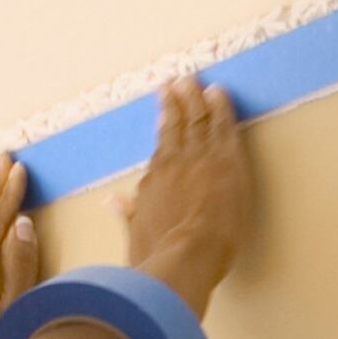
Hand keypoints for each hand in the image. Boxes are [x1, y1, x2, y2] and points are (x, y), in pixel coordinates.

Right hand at [122, 78, 247, 313]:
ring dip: (196, 98)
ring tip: (194, 81)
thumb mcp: (136, 233)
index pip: (162, 145)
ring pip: (197, 120)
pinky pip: (223, 127)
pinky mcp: (224, 163)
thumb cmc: (159, 256)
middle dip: (177, 100)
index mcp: (153, 180)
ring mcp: (198, 160)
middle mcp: (173, 163)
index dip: (165, 121)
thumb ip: (127, 212)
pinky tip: (219, 93)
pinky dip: (221, 108)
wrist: (185, 258)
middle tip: (178, 80)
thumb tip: (112, 200)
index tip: (164, 101)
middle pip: (176, 125)